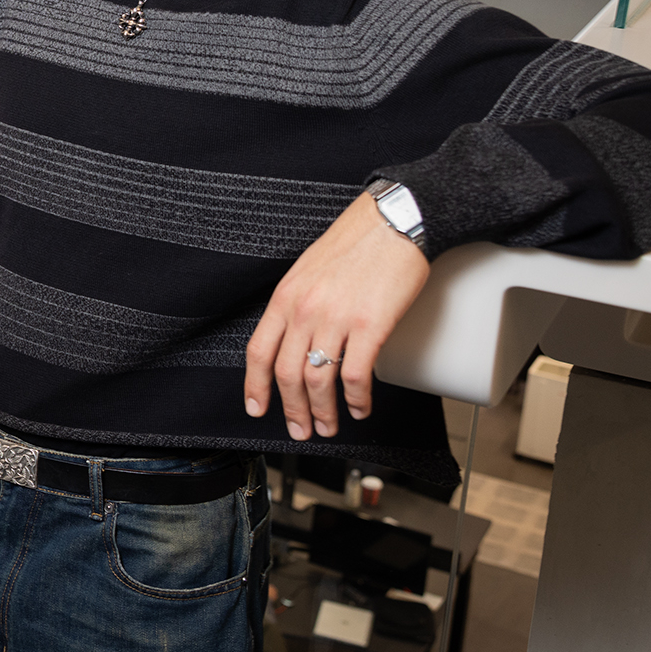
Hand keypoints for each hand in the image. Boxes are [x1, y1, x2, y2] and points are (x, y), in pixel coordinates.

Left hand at [243, 193, 430, 441]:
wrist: (395, 221)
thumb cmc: (357, 243)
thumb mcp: (308, 271)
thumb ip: (298, 305)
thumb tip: (295, 343)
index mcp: (285, 297)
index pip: (258, 351)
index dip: (255, 386)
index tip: (257, 409)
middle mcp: (305, 309)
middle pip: (286, 374)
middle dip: (292, 410)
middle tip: (300, 430)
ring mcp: (336, 318)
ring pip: (318, 381)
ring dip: (323, 412)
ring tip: (330, 426)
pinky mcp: (370, 325)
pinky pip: (356, 375)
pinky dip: (356, 399)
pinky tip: (360, 407)